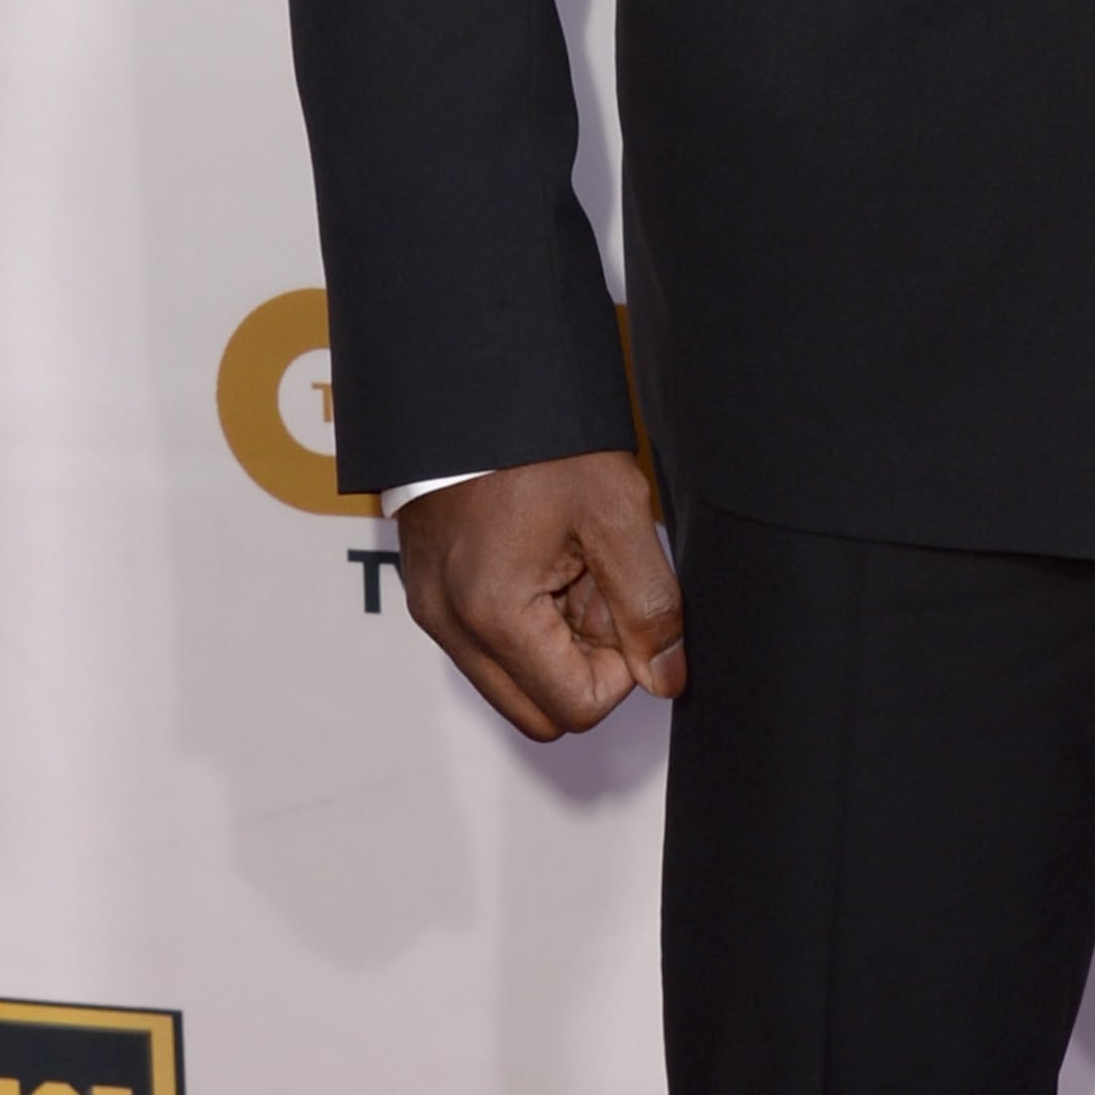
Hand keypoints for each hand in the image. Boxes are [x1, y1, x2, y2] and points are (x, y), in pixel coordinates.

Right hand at [394, 452, 684, 738]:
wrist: (469, 382)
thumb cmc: (539, 438)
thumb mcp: (617, 514)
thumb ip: (649, 607)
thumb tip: (666, 677)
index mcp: (494, 615)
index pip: (578, 708)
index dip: (621, 669)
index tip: (625, 608)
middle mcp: (450, 626)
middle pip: (539, 713)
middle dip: (585, 667)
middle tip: (600, 591)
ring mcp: (432, 611)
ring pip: (512, 682)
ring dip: (555, 643)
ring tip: (570, 567)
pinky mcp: (428, 593)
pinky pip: (485, 645)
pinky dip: (524, 621)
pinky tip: (542, 559)